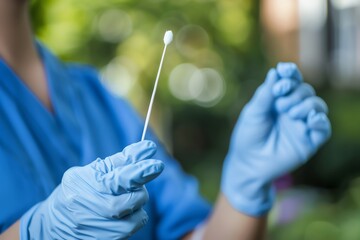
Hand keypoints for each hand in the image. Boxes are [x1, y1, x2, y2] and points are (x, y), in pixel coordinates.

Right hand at [20, 140, 163, 239]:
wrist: (51, 225)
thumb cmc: (75, 191)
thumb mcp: (90, 172)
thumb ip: (119, 161)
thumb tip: (147, 148)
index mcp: (87, 184)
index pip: (120, 177)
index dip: (141, 171)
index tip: (157, 164)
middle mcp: (92, 209)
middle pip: (133, 199)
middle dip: (140, 191)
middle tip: (135, 186)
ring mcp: (99, 229)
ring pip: (137, 217)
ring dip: (136, 206)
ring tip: (123, 200)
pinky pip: (132, 229)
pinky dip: (132, 218)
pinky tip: (120, 215)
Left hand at [222, 63, 330, 215]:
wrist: (249, 164)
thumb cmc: (248, 136)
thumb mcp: (253, 113)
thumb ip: (265, 94)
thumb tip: (275, 72)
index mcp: (278, 100)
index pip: (290, 81)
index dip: (290, 74)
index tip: (284, 71)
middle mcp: (292, 109)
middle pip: (305, 91)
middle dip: (295, 93)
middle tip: (281, 104)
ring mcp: (302, 124)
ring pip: (317, 106)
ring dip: (307, 105)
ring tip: (292, 113)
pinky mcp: (309, 141)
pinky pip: (323, 128)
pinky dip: (320, 121)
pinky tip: (311, 120)